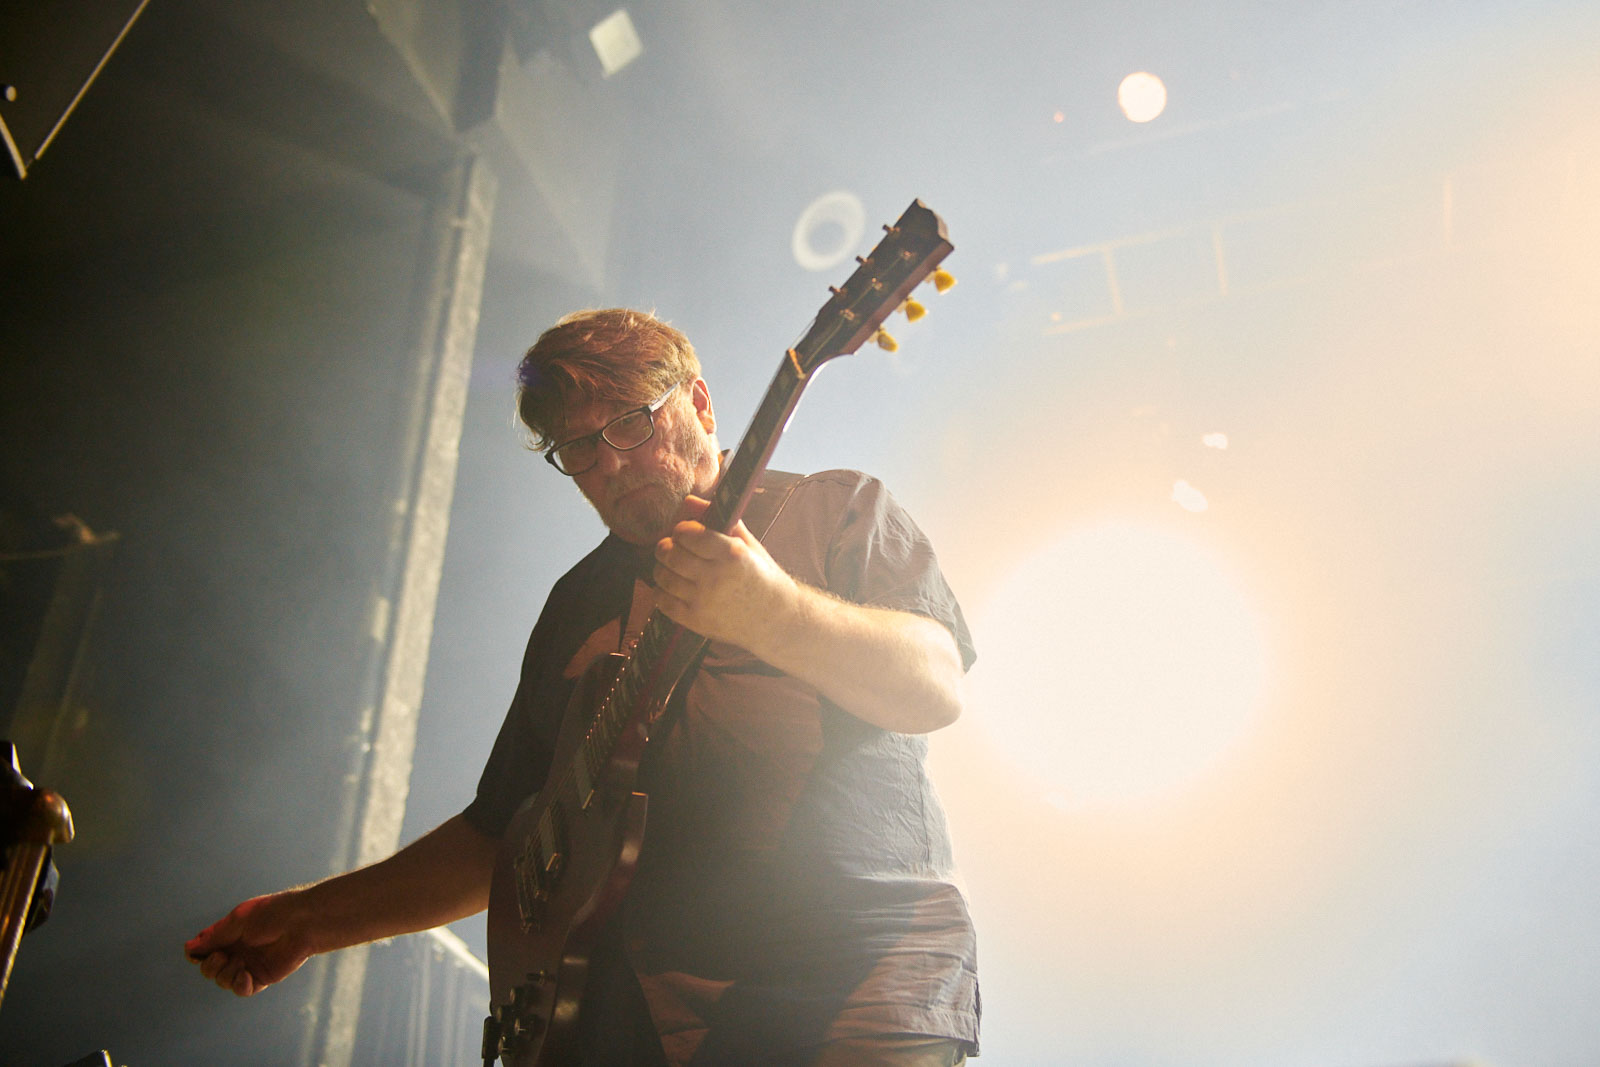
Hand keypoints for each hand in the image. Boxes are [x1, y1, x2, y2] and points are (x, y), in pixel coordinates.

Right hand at [185, 890, 315, 996]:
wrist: (301, 923)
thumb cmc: (273, 914)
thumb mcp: (238, 920)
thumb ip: (214, 936)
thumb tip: (189, 948)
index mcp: (230, 934)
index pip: (204, 949)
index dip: (196, 954)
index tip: (194, 954)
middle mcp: (237, 950)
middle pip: (209, 969)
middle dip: (209, 966)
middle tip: (221, 956)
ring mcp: (249, 964)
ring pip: (223, 981)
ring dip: (226, 974)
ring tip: (240, 963)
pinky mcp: (262, 977)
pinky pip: (242, 990)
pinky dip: (240, 985)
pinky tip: (245, 975)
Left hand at [651, 495, 797, 653]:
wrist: (776, 618)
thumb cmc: (762, 577)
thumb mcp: (748, 544)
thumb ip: (719, 519)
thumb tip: (688, 501)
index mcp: (732, 553)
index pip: (687, 533)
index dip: (681, 530)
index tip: (685, 533)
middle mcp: (716, 577)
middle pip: (670, 554)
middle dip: (667, 546)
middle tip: (672, 548)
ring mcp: (704, 601)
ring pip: (662, 577)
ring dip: (662, 568)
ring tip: (672, 567)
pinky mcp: (696, 621)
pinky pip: (663, 602)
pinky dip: (661, 592)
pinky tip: (671, 587)